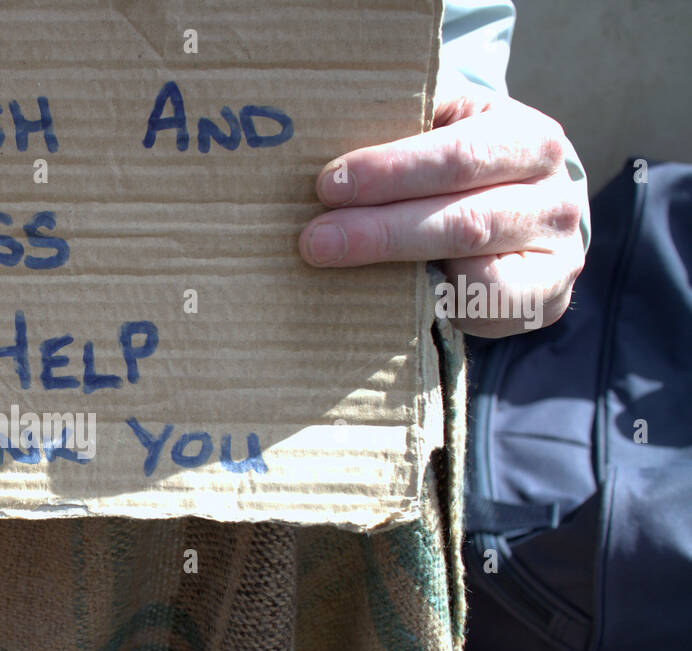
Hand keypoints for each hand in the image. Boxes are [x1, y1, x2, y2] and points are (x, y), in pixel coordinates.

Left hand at [298, 85, 586, 336]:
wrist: (528, 215)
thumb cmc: (466, 168)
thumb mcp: (447, 128)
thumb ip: (404, 124)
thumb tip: (323, 129)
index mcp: (527, 137)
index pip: (460, 155)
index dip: (392, 170)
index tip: (328, 184)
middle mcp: (553, 194)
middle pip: (462, 216)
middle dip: (379, 227)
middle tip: (314, 238)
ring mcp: (558, 251)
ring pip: (470, 260)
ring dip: (393, 261)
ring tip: (331, 258)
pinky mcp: (546, 298)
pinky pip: (490, 303)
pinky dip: (439, 298)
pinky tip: (389, 291)